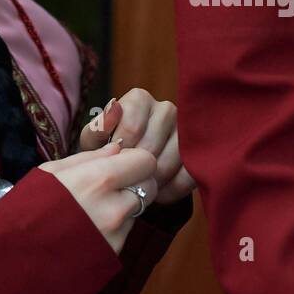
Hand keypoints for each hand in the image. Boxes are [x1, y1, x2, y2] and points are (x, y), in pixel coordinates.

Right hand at [39, 140, 158, 254]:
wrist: (18, 257)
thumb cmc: (29, 206)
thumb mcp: (51, 172)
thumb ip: (89, 158)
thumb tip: (116, 150)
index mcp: (99, 179)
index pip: (146, 161)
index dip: (136, 159)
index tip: (122, 161)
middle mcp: (115, 207)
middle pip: (150, 186)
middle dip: (137, 181)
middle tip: (115, 183)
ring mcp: (117, 233)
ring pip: (138, 209)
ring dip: (126, 204)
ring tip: (96, 207)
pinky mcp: (115, 253)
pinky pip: (126, 230)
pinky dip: (116, 225)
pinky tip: (92, 226)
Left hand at [75, 89, 195, 204]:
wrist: (129, 166)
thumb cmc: (108, 149)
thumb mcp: (94, 141)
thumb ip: (97, 128)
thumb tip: (114, 108)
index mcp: (139, 99)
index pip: (132, 127)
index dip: (121, 152)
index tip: (114, 163)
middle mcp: (165, 108)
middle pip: (152, 145)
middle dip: (136, 168)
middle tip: (126, 181)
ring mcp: (185, 129)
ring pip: (171, 160)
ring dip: (154, 180)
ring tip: (140, 187)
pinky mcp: (199, 151)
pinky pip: (189, 173)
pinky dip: (173, 189)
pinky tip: (159, 195)